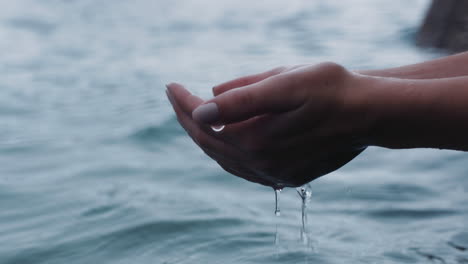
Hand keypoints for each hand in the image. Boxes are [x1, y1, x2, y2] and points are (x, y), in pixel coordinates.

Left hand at [166, 62, 371, 187]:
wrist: (372, 114)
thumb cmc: (333, 89)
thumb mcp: (287, 82)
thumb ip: (242, 98)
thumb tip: (201, 108)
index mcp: (257, 140)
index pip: (204, 123)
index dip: (183, 103)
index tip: (170, 84)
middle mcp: (262, 163)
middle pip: (209, 143)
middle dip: (187, 118)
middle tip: (175, 96)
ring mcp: (275, 174)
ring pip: (223, 158)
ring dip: (204, 136)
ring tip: (191, 114)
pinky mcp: (287, 176)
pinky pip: (242, 168)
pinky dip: (225, 152)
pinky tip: (223, 139)